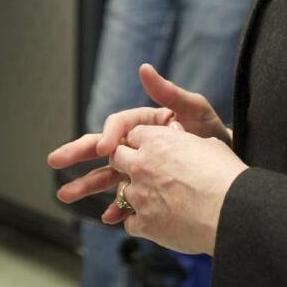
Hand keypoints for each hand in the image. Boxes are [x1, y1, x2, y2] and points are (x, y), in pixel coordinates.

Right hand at [47, 64, 233, 222]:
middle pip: (103, 148)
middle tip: (55, 160)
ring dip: (87, 185)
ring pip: (108, 175)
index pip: (119, 125)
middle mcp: (140, 145)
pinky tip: (108, 218)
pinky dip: (117, 208)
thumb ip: (169, 92)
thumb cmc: (215, 133)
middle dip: (78, 154)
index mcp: (146, 123)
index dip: (109, 134)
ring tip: (65, 195)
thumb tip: (144, 68)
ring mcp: (142, 169)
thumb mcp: (195, 110)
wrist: (232, 168)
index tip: (106, 148)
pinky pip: (128, 199)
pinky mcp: (149, 189)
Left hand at [106, 123, 246, 254]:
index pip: (133, 134)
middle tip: (143, 173)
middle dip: (125, 164)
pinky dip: (140, 223)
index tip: (148, 150)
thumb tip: (176, 133)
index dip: (140, 142)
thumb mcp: (208, 144)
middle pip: (117, 158)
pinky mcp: (143, 223)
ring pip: (121, 193)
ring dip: (136, 196)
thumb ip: (184, 138)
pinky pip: (129, 222)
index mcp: (157, 140)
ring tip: (157, 203)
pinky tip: (157, 223)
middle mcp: (141, 165)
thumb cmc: (225, 175)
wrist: (230, 212)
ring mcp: (139, 195)